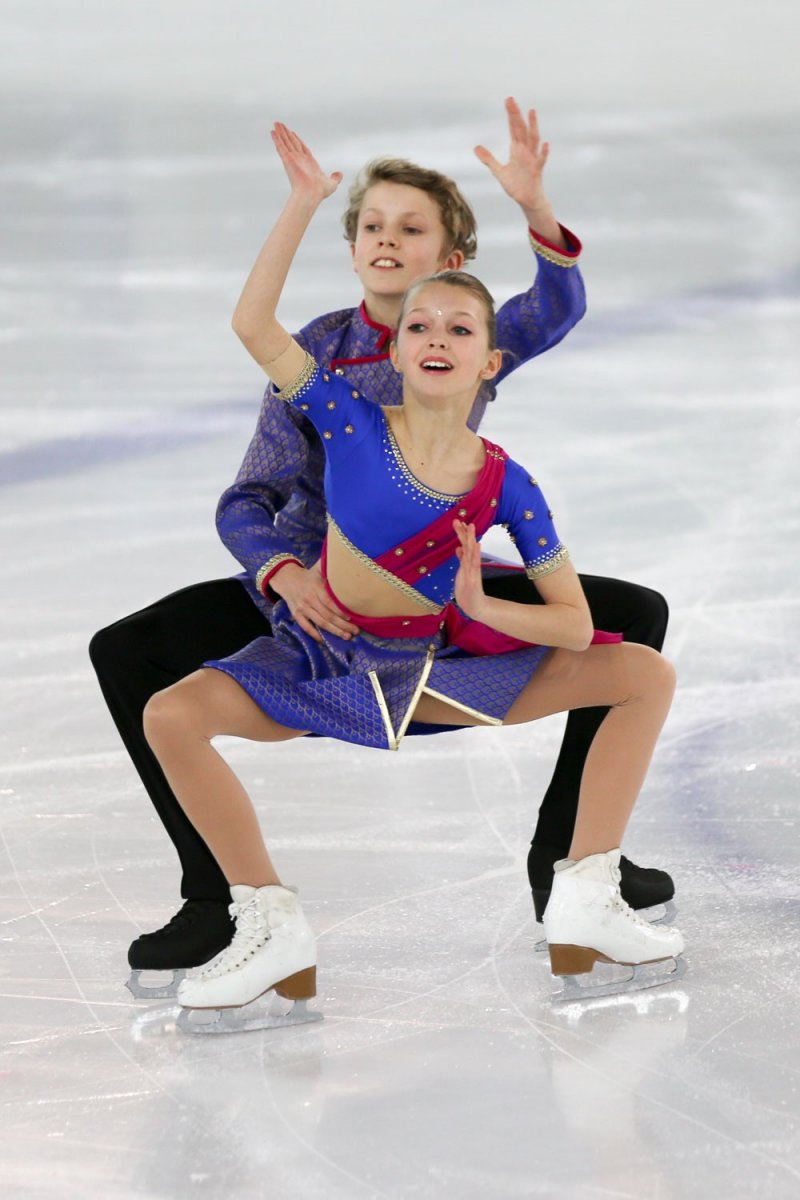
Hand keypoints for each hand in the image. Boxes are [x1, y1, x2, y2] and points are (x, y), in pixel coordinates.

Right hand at [270, 561, 359, 642]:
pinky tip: (326, 641)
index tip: (352, 617)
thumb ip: (330, 566)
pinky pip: (306, 628)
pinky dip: (316, 635)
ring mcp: (302, 608)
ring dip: (334, 631)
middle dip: (342, 624)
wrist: (286, 579)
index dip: (340, 611)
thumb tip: (347, 560)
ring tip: (347, 636)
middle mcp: (309, 599)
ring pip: (320, 622)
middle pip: (327, 614)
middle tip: (355, 631)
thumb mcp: (318, 568)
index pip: (329, 601)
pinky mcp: (296, 615)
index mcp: (315, 587)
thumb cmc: (308, 576)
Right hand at [271, 122, 342, 205]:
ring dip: (280, 133)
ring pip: (286, 142)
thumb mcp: (332, 183)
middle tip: (281, 125)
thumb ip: (335, 178)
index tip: (292, 133)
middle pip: (292, 143)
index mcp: (309, 163)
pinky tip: (272, 132)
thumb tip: (339, 174)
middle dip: (287, 134)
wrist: (311, 194)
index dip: (297, 140)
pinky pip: (281, 147)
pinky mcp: (287, 160)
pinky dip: (276, 139)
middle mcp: (300, 160)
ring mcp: (293, 159)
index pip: (302, 148)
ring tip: (276, 124)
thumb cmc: (320, 192)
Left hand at [453, 520, 485, 619]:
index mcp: (466, 562)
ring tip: (471, 527)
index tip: (457, 521)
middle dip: (464, 532)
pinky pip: (475, 565)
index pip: (464, 544)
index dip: (461, 533)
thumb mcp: (462, 572)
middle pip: (468, 545)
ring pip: (471, 552)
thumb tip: (458, 548)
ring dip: (471, 539)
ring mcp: (473, 571)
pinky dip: (476, 555)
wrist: (474, 606)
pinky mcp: (474, 579)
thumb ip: (462, 560)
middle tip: (461, 520)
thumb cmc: (467, 590)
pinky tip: (477, 546)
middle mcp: (471, 564)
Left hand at [474, 97, 551, 220]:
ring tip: (531, 112)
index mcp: (517, 149)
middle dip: (516, 115)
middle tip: (511, 100)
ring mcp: (532, 160)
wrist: (528, 200)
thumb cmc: (516, 185)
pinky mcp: (536, 171)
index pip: (513, 128)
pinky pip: (541, 161)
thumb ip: (489, 159)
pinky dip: (543, 153)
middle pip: (521, 129)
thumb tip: (476, 148)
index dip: (511, 114)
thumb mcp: (499, 171)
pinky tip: (545, 144)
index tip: (508, 100)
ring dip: (533, 126)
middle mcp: (525, 151)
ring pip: (533, 140)